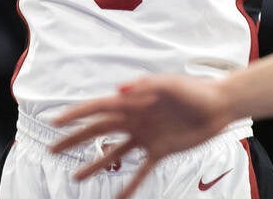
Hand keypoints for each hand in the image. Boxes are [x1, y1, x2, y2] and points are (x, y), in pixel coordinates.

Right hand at [50, 75, 233, 198]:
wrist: (219, 106)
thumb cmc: (195, 90)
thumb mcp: (171, 84)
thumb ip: (146, 85)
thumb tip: (120, 88)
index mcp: (133, 101)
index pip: (98, 108)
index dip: (75, 115)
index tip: (54, 122)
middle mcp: (135, 119)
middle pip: (98, 130)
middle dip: (75, 139)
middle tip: (53, 148)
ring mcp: (146, 136)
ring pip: (114, 153)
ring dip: (96, 164)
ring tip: (77, 177)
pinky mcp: (160, 151)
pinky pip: (141, 171)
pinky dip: (130, 185)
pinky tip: (119, 198)